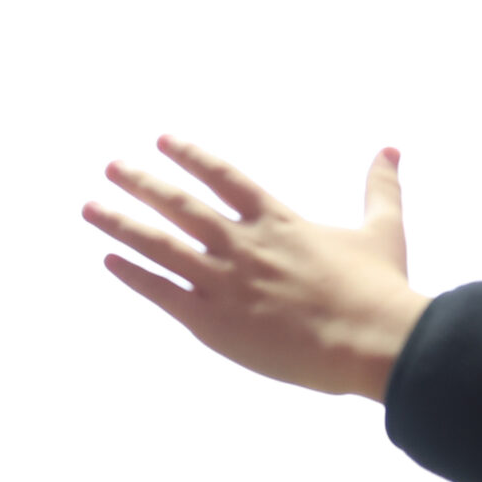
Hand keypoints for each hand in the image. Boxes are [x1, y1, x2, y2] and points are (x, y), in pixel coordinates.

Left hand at [82, 137, 428, 401]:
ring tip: (90, 207)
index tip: (162, 139)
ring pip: (161, 246)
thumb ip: (379, 187)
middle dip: (142, 184)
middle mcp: (243, 245)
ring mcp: (225, 283)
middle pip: (180, 207)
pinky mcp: (214, 322)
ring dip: (122, 224)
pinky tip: (109, 259)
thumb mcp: (382, 230)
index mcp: (278, 221)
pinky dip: (134, 275)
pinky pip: (163, 293)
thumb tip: (391, 148)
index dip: (191, 156)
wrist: (372, 342)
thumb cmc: (380, 290)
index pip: (224, 177)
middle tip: (111, 166)